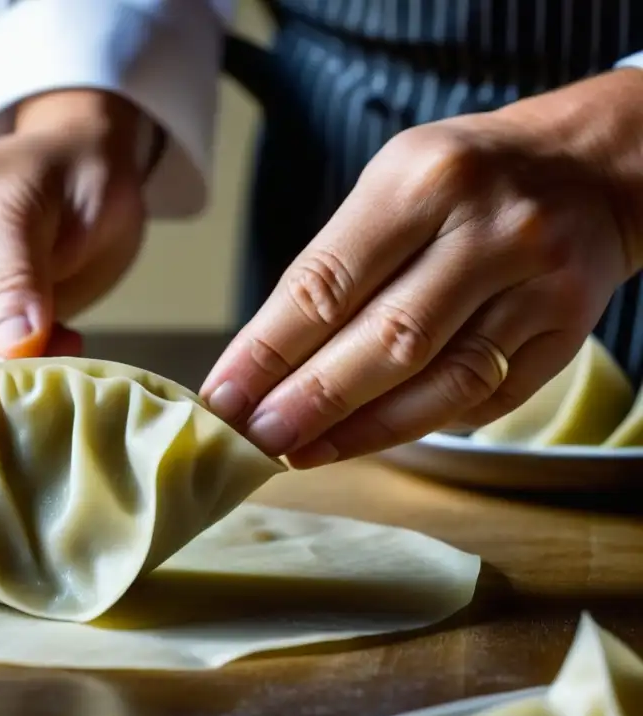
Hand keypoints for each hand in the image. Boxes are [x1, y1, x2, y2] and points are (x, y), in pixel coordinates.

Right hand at [0, 90, 148, 389]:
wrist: (104, 163)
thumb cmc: (60, 164)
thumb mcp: (27, 212)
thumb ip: (15, 280)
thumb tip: (11, 348)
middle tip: (27, 388)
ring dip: (13, 371)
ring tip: (60, 363)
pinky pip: (5, 358)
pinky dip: (35, 362)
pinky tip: (70, 347)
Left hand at [201, 69, 642, 466]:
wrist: (587, 169)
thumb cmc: (464, 179)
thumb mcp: (391, 186)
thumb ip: (334, 267)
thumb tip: (265, 362)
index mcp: (422, 182)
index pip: (328, 282)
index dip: (269, 350)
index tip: (224, 396)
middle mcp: (488, 231)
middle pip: (386, 339)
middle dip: (310, 400)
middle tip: (255, 437)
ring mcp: (537, 285)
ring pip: (442, 381)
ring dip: (362, 430)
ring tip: (301, 451)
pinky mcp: (566, 332)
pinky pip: (484, 399)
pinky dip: (418, 424)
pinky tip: (367, 438)